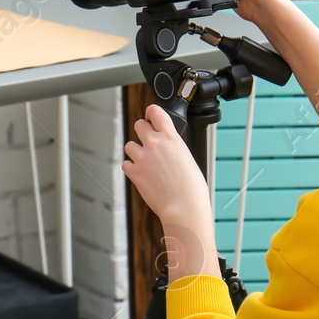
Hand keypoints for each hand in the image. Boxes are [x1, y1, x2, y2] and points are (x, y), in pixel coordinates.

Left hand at [123, 105, 218, 278]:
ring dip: (136, 151)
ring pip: (129, 145)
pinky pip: (126, 164)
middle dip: (142, 132)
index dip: (151, 112)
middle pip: (139, 125)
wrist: (184, 207)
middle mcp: (154, 143)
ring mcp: (142, 157)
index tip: (150, 115)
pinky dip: (131, 168)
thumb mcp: (188, 158)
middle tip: (148, 142)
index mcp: (171, 137)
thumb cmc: (192, 188)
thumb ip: (174, 148)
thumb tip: (167, 148)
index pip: (155, 111)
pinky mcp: (134, 172)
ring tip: (146, 162)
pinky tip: (141, 174)